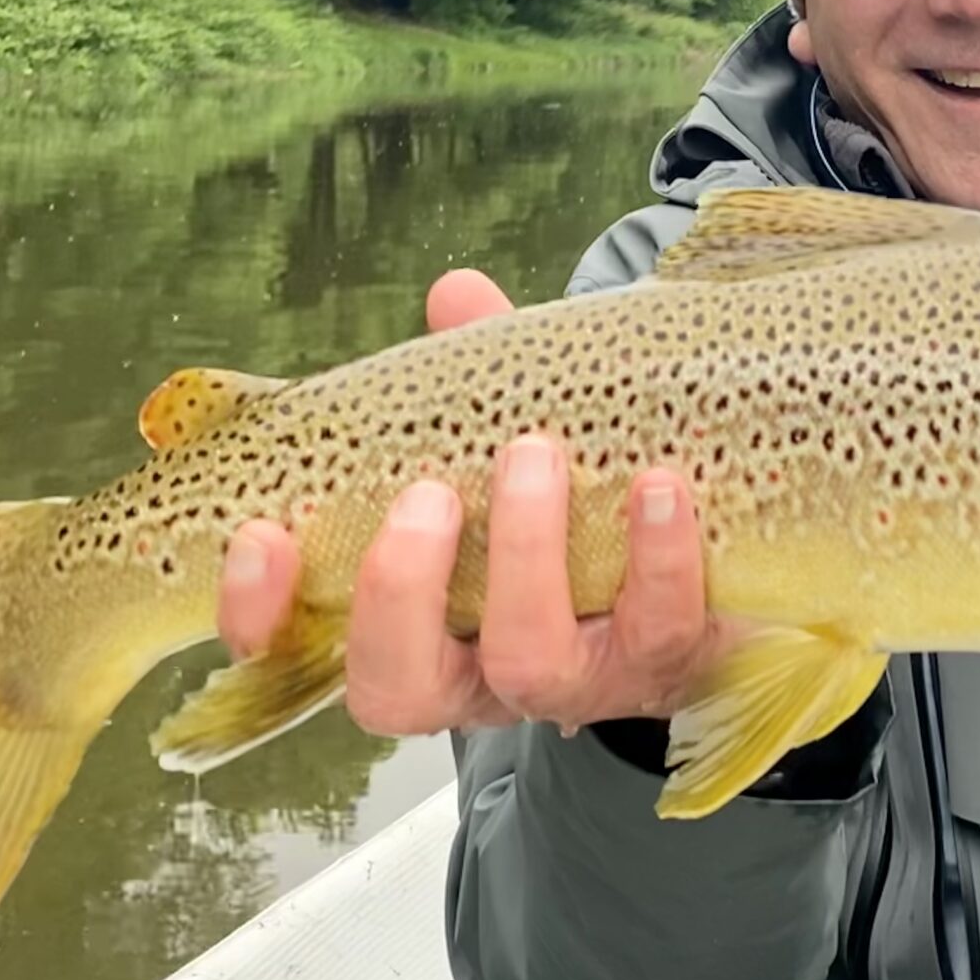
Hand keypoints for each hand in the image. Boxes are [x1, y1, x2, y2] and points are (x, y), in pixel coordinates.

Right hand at [215, 267, 733, 735]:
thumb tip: (454, 293)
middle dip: (397, 593)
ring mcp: (574, 677)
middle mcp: (477, 671)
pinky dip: (658, 556)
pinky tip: (661, 485)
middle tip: (426, 494)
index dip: (259, 612)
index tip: (260, 533)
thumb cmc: (582, 498)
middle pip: (396, 686)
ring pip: (526, 663)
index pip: (295, 649)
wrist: (720, 558)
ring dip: (524, 557)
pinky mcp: (667, 662)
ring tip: (536, 455)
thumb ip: (480, 374)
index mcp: (410, 619)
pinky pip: (658, 628)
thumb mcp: (519, 432)